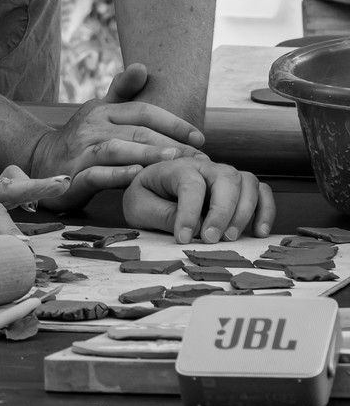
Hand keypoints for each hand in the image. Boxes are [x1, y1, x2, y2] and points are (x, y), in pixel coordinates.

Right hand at [27, 64, 205, 203]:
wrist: (40, 161)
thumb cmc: (80, 138)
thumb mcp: (99, 110)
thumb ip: (122, 90)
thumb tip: (141, 65)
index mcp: (102, 110)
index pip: (143, 111)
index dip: (173, 122)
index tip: (200, 138)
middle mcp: (91, 127)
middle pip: (136, 131)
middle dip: (170, 143)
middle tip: (198, 157)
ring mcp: (81, 151)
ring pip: (117, 149)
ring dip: (147, 154)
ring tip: (174, 160)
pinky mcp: (73, 175)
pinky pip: (96, 173)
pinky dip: (117, 174)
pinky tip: (137, 176)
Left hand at [123, 158, 275, 243]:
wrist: (151, 193)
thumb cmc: (146, 198)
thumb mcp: (139, 207)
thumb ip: (162, 214)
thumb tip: (195, 228)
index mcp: (175, 167)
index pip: (190, 184)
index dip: (189, 213)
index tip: (183, 238)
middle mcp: (204, 166)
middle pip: (226, 178)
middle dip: (222, 211)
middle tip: (212, 239)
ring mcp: (224, 175)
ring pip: (248, 182)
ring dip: (245, 212)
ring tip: (230, 238)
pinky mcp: (240, 188)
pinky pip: (263, 192)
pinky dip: (266, 210)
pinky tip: (259, 232)